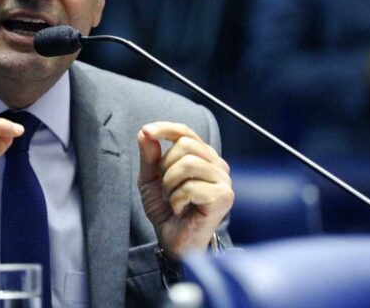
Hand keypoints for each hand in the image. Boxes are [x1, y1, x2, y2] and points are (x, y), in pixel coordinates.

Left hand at [137, 122, 232, 256]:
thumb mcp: (150, 179)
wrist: (173, 240)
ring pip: (189, 163)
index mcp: (202, 156)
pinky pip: (192, 187)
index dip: (165, 128)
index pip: (185, 132)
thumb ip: (149, 156)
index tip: (146, 131)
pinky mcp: (223, 197)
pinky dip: (177, 199)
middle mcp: (217, 164)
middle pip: (185, 145)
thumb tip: (145, 132)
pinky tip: (181, 209)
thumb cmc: (166, 209)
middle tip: (166, 188)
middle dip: (165, 167)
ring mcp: (223, 180)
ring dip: (170, 184)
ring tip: (173, 199)